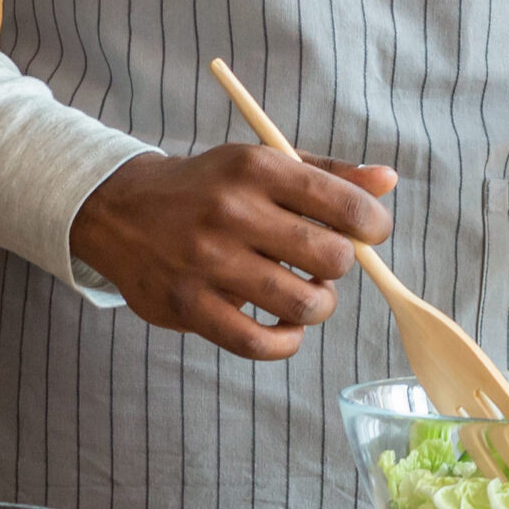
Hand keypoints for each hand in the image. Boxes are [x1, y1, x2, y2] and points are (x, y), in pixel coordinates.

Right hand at [71, 147, 398, 359]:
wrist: (120, 209)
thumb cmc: (210, 188)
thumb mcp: (263, 166)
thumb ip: (328, 175)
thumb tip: (388, 180)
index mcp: (257, 169)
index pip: (345, 204)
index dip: (373, 225)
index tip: (369, 232)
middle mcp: (232, 212)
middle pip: (332, 258)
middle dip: (341, 265)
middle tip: (324, 263)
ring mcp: (207, 261)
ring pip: (303, 303)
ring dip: (318, 305)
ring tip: (306, 294)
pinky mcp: (187, 305)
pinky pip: (259, 342)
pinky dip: (285, 341)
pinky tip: (284, 326)